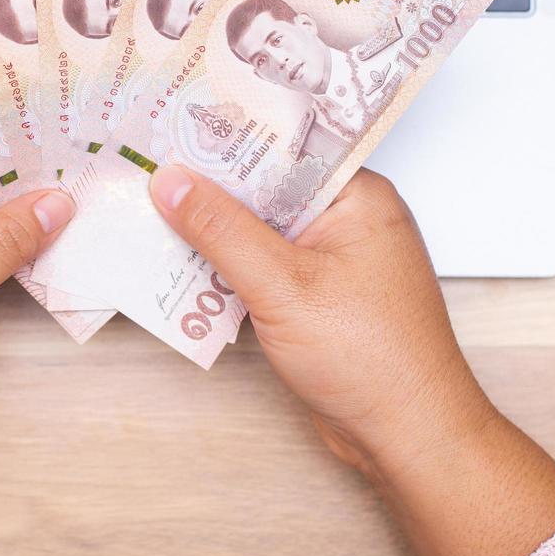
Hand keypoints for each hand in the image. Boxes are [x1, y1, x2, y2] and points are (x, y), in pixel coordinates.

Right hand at [149, 165, 554, 555]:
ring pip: (260, 230)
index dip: (227, 132)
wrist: (409, 436)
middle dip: (210, 184)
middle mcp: (349, 219)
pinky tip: (181, 266)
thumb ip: (221, 230)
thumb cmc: (370, 359)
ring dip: (213, 231)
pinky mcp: (318, 298)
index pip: (285, 146)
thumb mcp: (282, 285)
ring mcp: (333, 260)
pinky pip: (264, 268)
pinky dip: (228, 269)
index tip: (170, 119)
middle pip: (267, 187)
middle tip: (145, 163)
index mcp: (358, 196)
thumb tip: (171, 181)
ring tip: (149, 209)